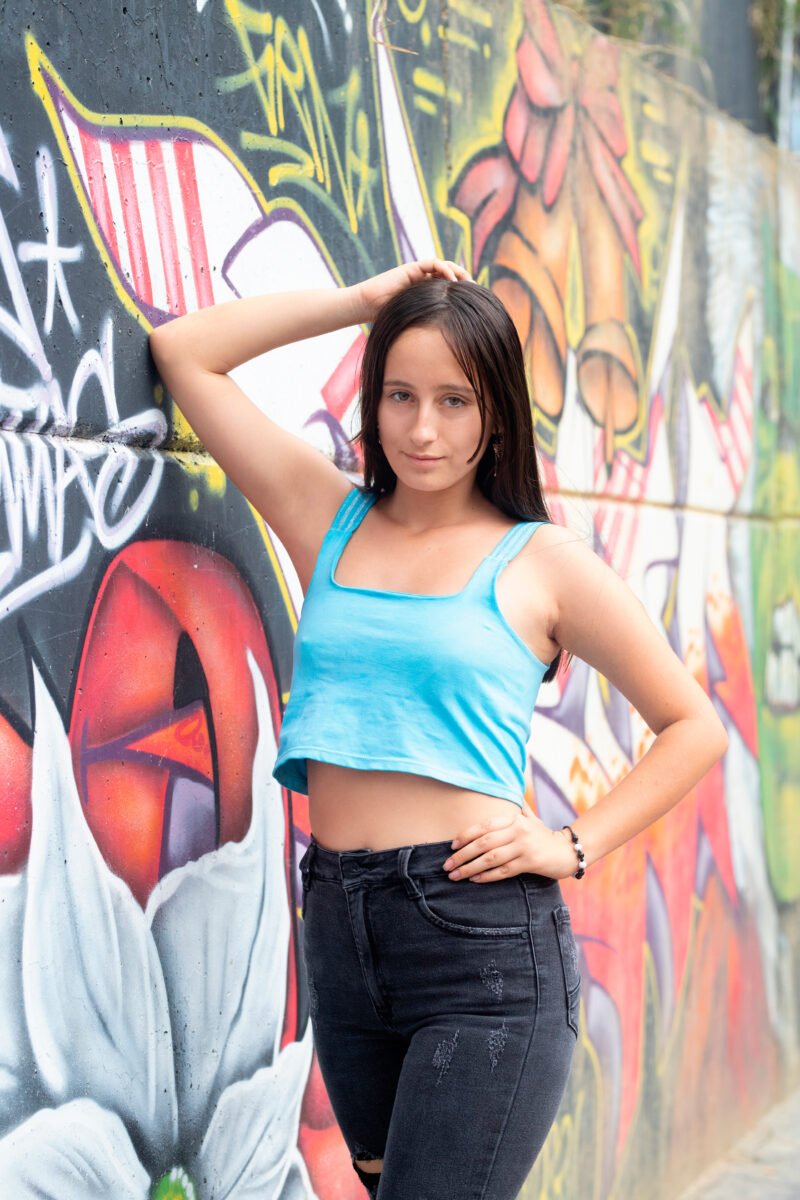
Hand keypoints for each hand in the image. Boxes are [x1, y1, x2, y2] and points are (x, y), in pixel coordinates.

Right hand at [351, 258, 471, 322]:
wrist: (366, 307)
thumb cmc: (386, 319)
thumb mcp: (413, 326)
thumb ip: (428, 330)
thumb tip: (445, 354)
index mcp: (426, 295)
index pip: (450, 289)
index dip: (463, 293)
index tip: (476, 303)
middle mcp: (424, 282)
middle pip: (451, 276)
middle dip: (466, 281)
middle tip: (478, 291)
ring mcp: (418, 273)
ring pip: (444, 266)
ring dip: (459, 272)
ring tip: (469, 282)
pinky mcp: (412, 268)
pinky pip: (432, 263)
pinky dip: (444, 269)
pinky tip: (452, 280)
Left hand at [441, 810, 576, 882]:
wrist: (567, 851)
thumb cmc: (543, 835)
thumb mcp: (530, 818)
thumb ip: (516, 808)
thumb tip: (507, 792)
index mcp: (515, 819)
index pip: (485, 825)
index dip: (466, 834)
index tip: (452, 846)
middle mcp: (518, 830)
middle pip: (483, 843)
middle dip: (462, 855)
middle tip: (447, 865)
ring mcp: (524, 847)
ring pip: (490, 858)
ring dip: (470, 868)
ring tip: (455, 875)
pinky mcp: (530, 863)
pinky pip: (503, 871)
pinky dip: (486, 876)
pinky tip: (474, 879)